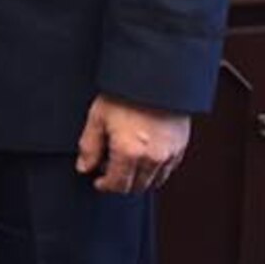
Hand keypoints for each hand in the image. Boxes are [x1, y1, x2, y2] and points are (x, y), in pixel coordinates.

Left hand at [75, 94, 190, 194]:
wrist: (155, 77)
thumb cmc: (126, 92)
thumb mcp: (98, 117)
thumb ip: (89, 146)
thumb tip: (84, 167)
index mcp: (129, 152)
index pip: (118, 185)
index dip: (105, 185)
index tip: (99, 181)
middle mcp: (151, 158)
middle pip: (136, 187)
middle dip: (121, 183)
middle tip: (110, 168)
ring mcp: (169, 154)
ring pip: (154, 181)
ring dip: (139, 178)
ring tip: (127, 161)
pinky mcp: (180, 146)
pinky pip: (168, 169)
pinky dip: (156, 169)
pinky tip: (145, 156)